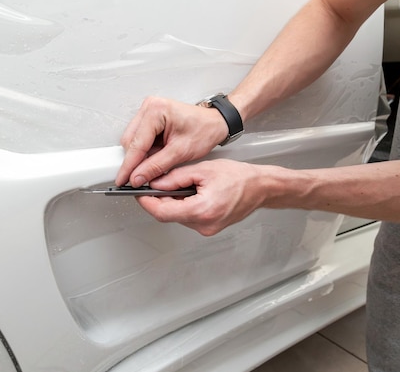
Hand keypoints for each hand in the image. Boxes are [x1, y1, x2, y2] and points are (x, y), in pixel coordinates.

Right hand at [115, 96, 228, 186]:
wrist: (216, 123)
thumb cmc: (204, 130)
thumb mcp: (180, 152)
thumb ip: (156, 166)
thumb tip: (138, 177)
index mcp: (156, 111)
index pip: (136, 144)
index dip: (129, 166)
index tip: (123, 180)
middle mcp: (150, 107)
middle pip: (130, 141)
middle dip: (135, 161)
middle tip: (139, 178)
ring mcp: (148, 111)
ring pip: (132, 140)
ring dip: (141, 156)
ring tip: (158, 161)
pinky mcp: (150, 117)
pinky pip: (139, 138)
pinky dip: (146, 150)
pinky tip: (157, 155)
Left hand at [135, 159, 268, 235]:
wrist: (260, 187)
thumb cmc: (239, 177)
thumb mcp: (203, 170)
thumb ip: (175, 177)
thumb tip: (155, 183)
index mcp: (201, 210)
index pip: (162, 212)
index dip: (146, 202)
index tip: (138, 193)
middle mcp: (204, 224)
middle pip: (168, 215)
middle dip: (158, 199)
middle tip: (154, 184)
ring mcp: (207, 229)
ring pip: (177, 217)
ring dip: (171, 202)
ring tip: (178, 185)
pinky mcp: (209, 228)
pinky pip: (188, 218)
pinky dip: (183, 206)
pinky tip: (189, 193)